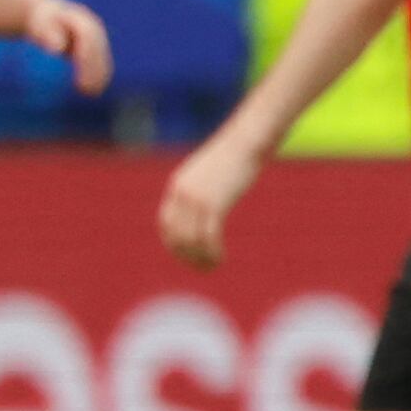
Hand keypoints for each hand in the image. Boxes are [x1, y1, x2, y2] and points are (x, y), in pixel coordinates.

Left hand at [26, 0, 113, 93]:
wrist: (49, 13)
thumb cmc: (42, 22)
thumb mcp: (40, 26)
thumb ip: (47, 35)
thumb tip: (57, 48)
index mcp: (80, 19)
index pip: (88, 36)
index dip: (87, 57)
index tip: (81, 76)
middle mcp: (94, 27)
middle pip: (98, 49)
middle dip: (94, 69)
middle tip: (88, 91)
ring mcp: (98, 37)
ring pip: (103, 57)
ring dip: (100, 75)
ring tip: (92, 93)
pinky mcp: (97, 46)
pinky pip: (102, 62)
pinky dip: (100, 75)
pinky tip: (94, 90)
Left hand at [158, 130, 258, 266]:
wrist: (245, 143)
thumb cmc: (233, 157)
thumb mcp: (208, 172)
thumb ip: (200, 188)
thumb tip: (202, 205)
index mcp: (178, 186)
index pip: (165, 222)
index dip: (173, 243)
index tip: (186, 255)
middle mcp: (182, 194)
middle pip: (176, 235)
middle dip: (187, 257)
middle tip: (202, 268)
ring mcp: (197, 199)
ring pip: (192, 240)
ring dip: (201, 259)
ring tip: (213, 266)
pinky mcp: (215, 203)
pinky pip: (208, 237)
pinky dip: (213, 253)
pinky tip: (221, 258)